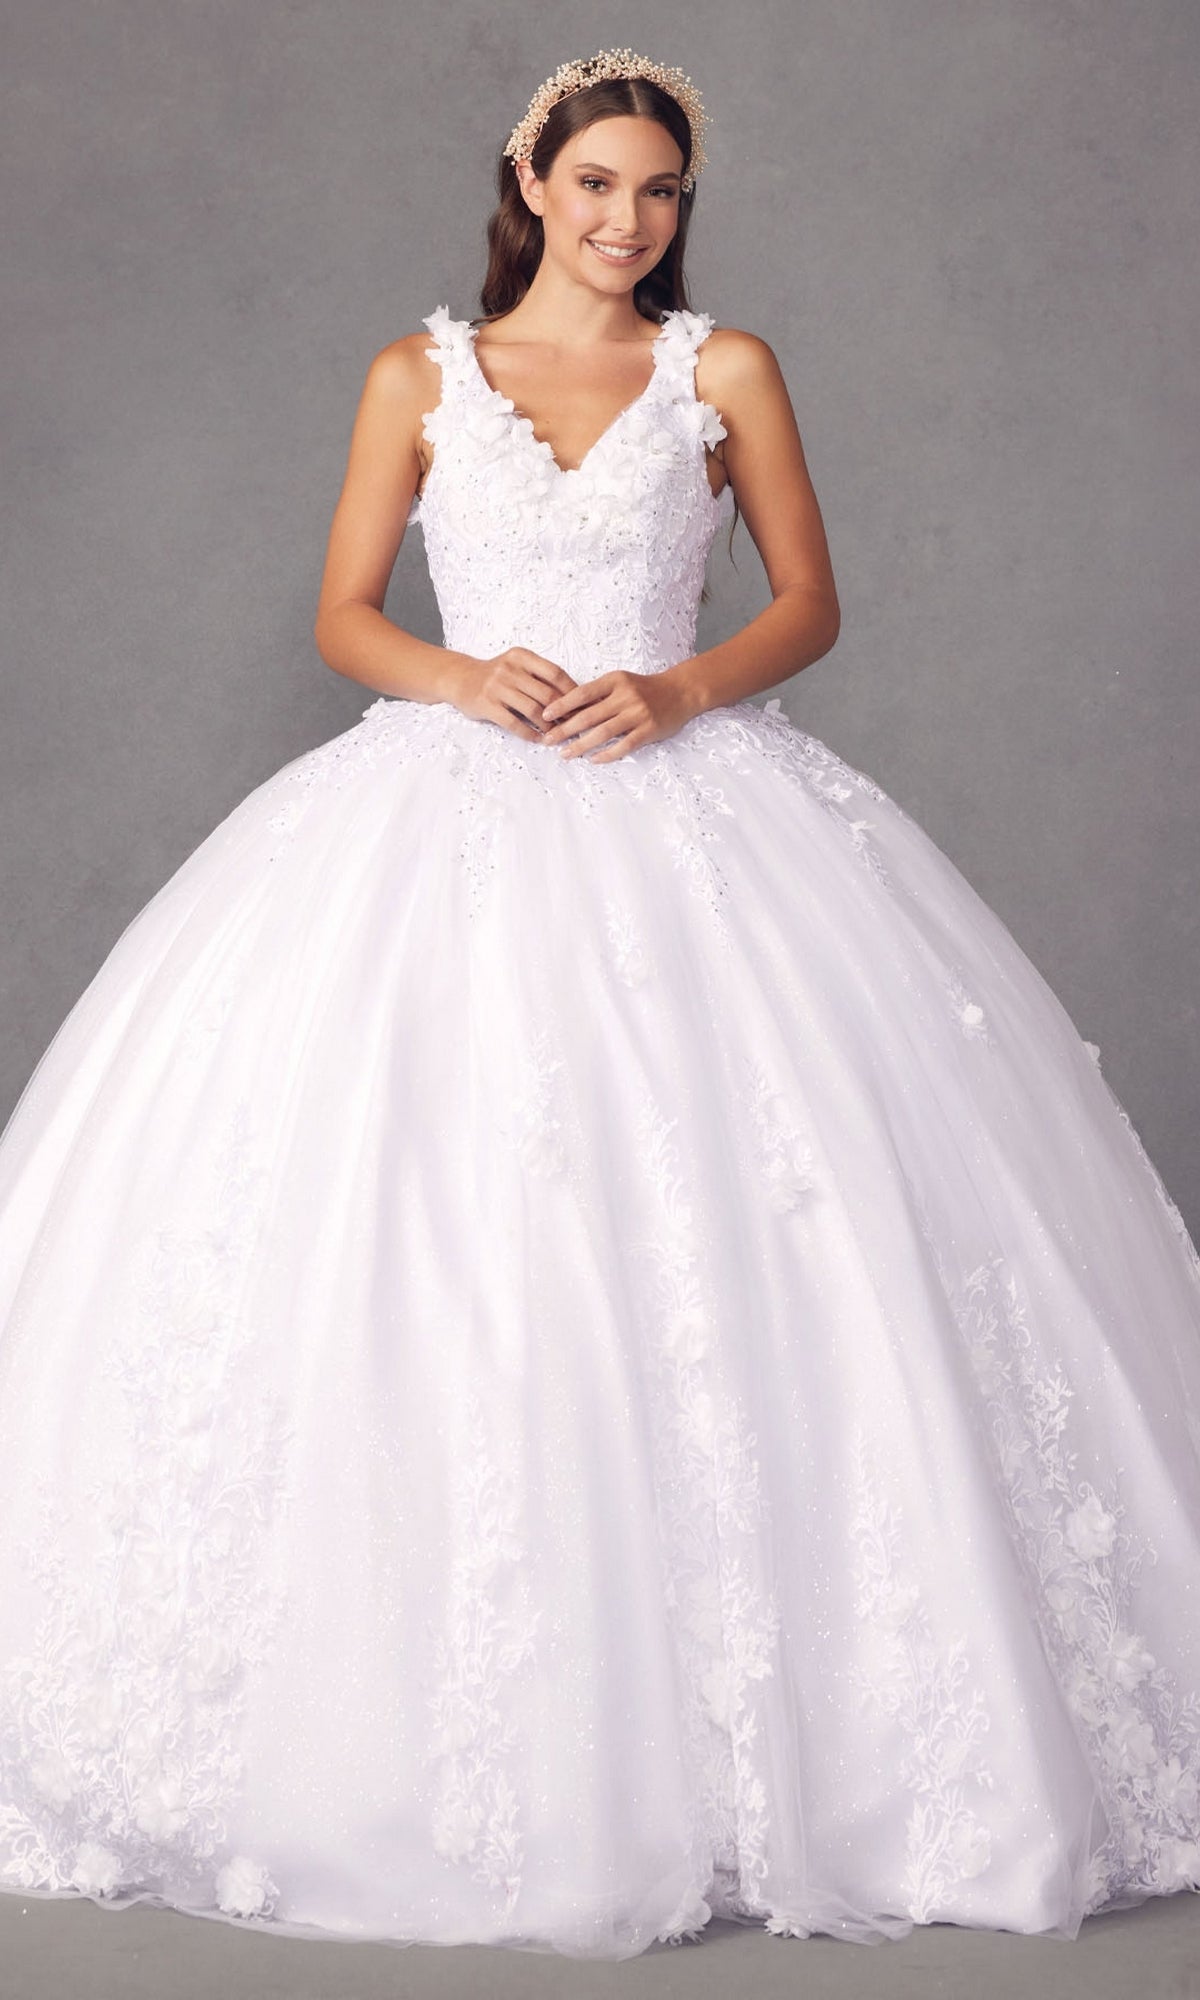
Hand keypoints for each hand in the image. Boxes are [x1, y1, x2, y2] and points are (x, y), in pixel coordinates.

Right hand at [448, 647, 577, 740]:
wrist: (461, 679)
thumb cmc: (496, 675)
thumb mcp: (517, 665)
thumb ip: (539, 675)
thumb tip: (572, 695)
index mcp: (521, 657)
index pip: (554, 673)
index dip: (572, 690)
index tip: (582, 704)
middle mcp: (509, 670)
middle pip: (546, 694)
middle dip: (564, 712)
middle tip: (574, 724)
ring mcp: (497, 687)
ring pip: (533, 710)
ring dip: (548, 726)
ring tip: (556, 734)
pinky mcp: (487, 705)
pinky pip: (514, 723)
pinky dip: (529, 733)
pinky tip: (537, 739)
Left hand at [540, 669, 698, 761]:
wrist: (680, 692)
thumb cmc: (644, 689)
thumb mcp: (621, 683)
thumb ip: (598, 695)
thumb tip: (566, 709)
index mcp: (615, 681)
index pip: (582, 693)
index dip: (562, 705)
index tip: (544, 715)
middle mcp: (626, 696)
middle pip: (589, 716)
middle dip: (564, 730)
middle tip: (547, 740)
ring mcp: (638, 714)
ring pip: (603, 733)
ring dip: (581, 745)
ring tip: (565, 754)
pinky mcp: (649, 731)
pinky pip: (623, 746)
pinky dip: (606, 754)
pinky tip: (593, 759)